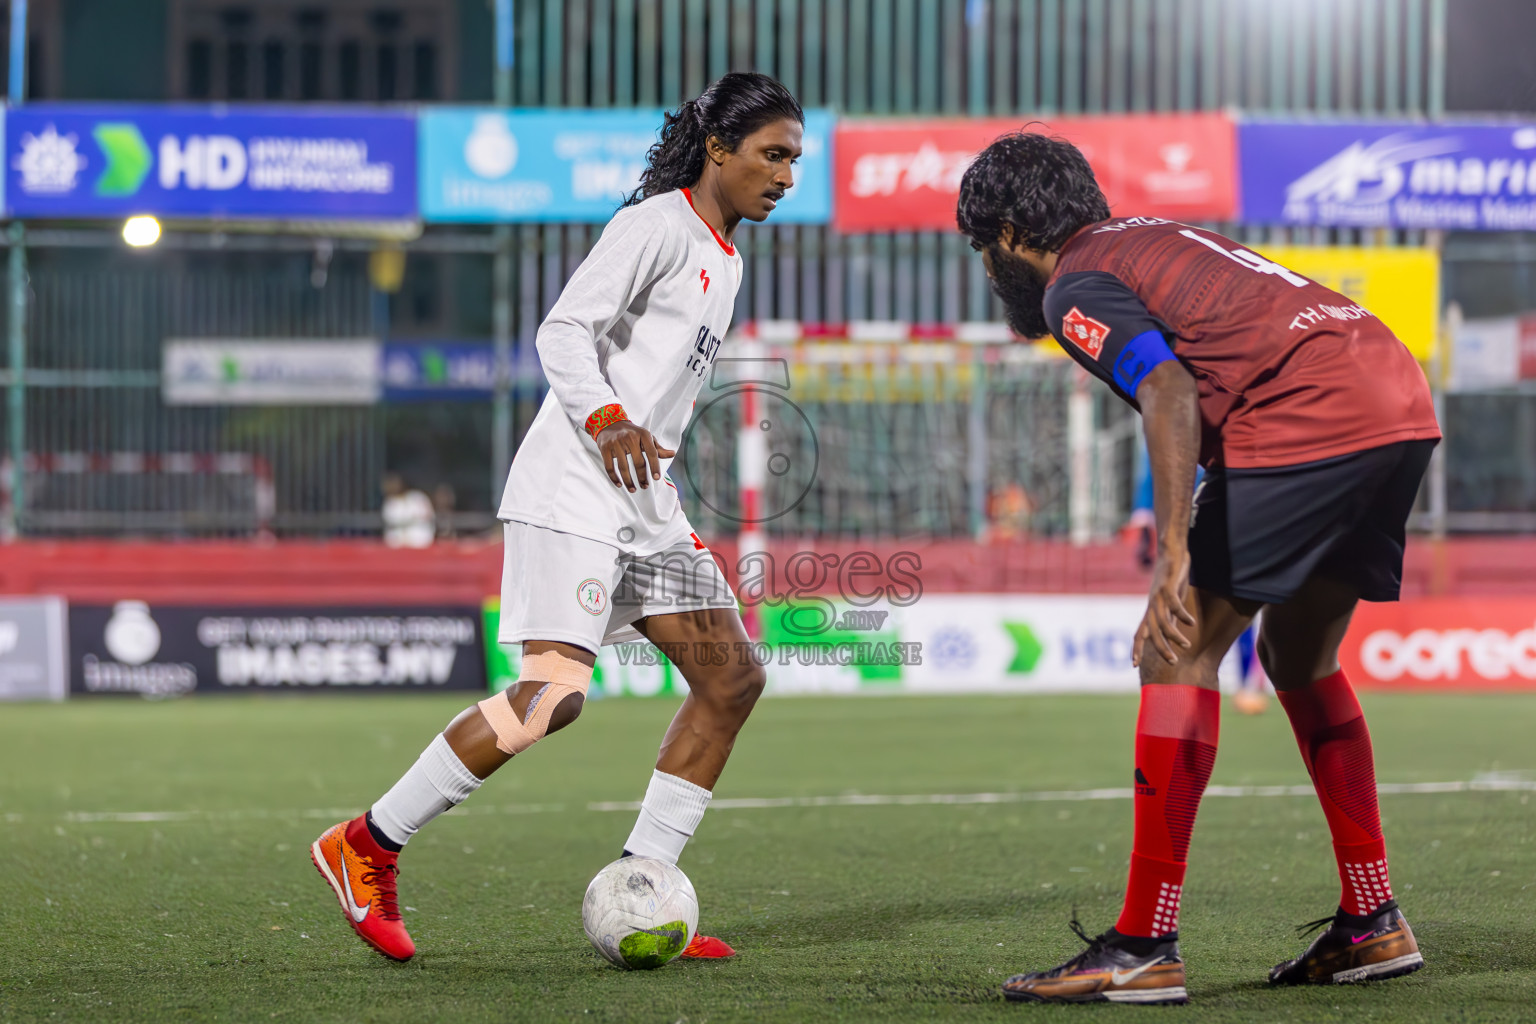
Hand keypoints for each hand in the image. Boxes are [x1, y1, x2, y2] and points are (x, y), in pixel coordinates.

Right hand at [595, 420, 675, 491]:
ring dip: (628, 481)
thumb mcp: (646, 437)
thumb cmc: (631, 433)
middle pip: (638, 462)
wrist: (610, 423)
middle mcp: (630, 437)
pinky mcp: (605, 448)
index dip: (655, 466)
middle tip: (645, 486)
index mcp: (643, 434)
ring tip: (633, 489)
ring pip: (623, 467)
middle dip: (642, 477)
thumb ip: (658, 448)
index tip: (656, 478)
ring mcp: (616, 443)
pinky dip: (614, 478)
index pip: (652, 452)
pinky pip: (609, 467)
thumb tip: (672, 454)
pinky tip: (619, 484)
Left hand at [1132, 546, 1195, 666]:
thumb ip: (1169, 618)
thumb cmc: (1171, 580)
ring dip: (1174, 636)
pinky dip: (1182, 616)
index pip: (1139, 633)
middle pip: (1152, 633)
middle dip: (1161, 649)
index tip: (1134, 665)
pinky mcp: (1168, 587)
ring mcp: (1158, 597)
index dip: (1136, 648)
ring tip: (1187, 645)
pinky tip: (1191, 623)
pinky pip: (1174, 605)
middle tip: (1174, 662)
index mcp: (1150, 611)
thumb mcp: (1169, 603)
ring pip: (1163, 622)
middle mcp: (1151, 606)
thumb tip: (1171, 636)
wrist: (1171, 552)